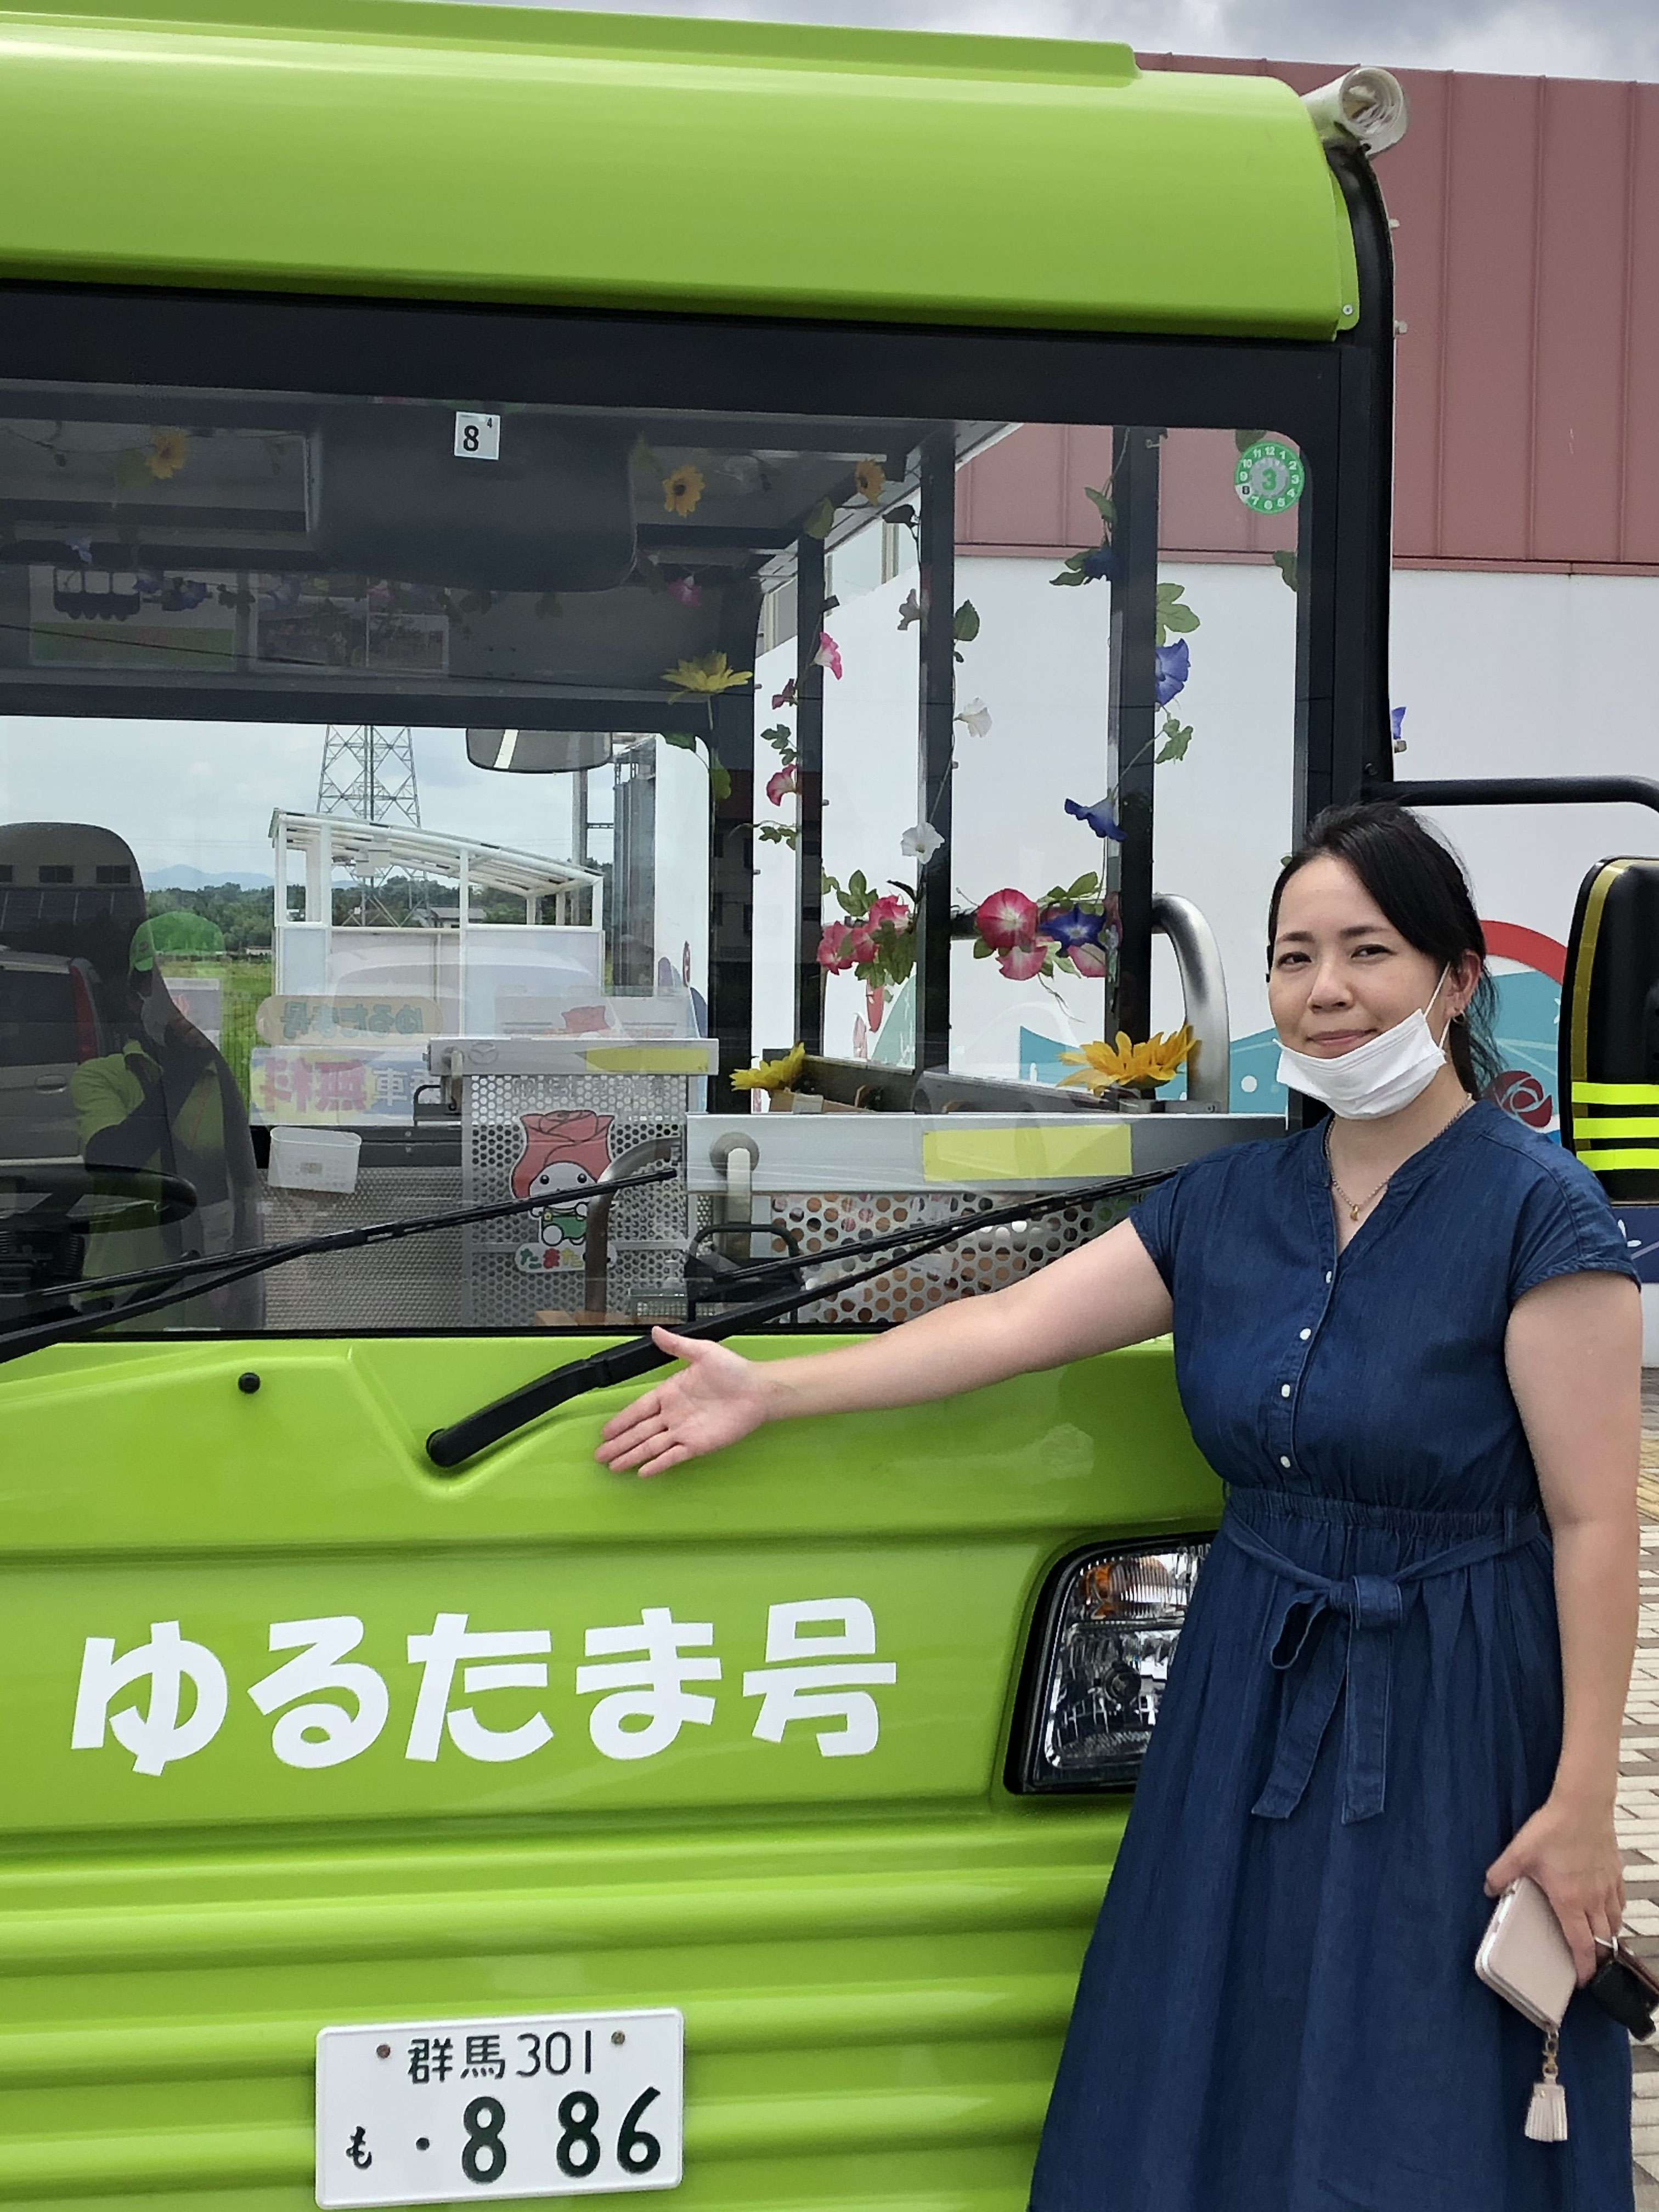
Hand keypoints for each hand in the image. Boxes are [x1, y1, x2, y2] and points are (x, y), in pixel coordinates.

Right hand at [594, 1328, 772, 1477]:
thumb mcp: (703, 1352)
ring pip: (651, 1446)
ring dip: (632, 1456)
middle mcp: (673, 1414)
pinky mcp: (697, 1444)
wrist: (758, 1390)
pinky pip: (673, 1456)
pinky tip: (643, 1472)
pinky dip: (657, 1464)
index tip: (605, 1431)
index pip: (638, 1409)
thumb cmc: (734, 1370)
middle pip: (639, 1432)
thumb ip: (677, 1345)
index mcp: (670, 1392)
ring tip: (614, 1466)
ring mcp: (684, 1431)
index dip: (621, 1420)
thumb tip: (655, 1331)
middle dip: (619, 1443)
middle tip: (599, 1455)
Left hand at [1485, 1794, 1624, 1983]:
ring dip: (1607, 1936)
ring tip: (1598, 1939)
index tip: (1581, 1981)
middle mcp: (1594, 1899)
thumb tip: (1488, 1888)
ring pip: (1615, 1923)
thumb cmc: (1554, 1829)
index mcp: (1571, 1902)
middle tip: (1589, 1964)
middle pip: (1603, 1941)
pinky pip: (1620, 1901)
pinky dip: (1615, 1912)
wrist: (1583, 1806)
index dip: (1583, 1969)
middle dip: (1597, 1958)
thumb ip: (1501, 1874)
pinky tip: (1607, 1908)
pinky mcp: (1616, 1872)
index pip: (1581, 1946)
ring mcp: (1608, 1887)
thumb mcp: (1518, 1853)